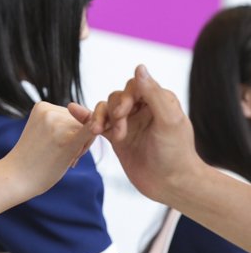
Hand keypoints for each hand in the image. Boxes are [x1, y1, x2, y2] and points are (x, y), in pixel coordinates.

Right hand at [5, 101, 96, 195]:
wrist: (17, 177)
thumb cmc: (34, 157)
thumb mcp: (43, 130)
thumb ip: (65, 121)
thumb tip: (95, 118)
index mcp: (42, 106)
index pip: (75, 113)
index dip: (74, 130)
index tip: (57, 145)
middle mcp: (50, 111)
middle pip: (83, 121)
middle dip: (80, 137)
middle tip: (59, 154)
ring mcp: (57, 125)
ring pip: (89, 129)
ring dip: (83, 146)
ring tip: (61, 157)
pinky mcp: (67, 140)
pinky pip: (91, 131)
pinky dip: (97, 132)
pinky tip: (98, 133)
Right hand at [86, 65, 200, 203]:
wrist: (171, 185)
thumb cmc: (176, 153)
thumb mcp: (168, 120)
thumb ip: (153, 93)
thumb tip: (139, 67)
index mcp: (158, 101)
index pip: (135, 86)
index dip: (126, 96)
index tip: (123, 112)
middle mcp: (142, 109)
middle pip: (117, 97)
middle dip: (114, 111)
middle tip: (119, 129)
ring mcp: (128, 123)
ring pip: (105, 109)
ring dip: (100, 118)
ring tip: (100, 132)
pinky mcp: (117, 137)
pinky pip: (99, 123)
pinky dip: (87, 118)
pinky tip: (75, 112)